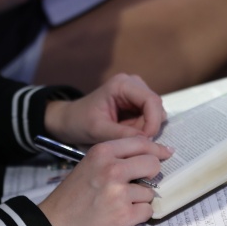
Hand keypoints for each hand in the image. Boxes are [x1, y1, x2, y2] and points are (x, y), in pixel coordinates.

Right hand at [39, 136, 171, 225]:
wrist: (55, 225)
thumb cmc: (71, 196)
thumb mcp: (89, 165)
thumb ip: (114, 159)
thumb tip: (147, 157)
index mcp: (102, 152)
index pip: (141, 142)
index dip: (156, 149)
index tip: (166, 153)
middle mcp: (112, 169)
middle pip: (152, 163)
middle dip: (150, 174)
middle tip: (140, 182)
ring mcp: (119, 193)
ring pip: (150, 191)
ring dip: (140, 199)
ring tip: (119, 203)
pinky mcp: (124, 215)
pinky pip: (147, 211)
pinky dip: (138, 214)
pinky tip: (122, 215)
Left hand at [46, 72, 165, 140]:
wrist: (70, 120)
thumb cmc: (80, 122)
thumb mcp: (99, 130)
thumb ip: (123, 135)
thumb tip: (148, 142)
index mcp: (122, 84)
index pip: (152, 100)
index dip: (153, 122)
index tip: (146, 141)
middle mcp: (133, 83)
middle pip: (156, 106)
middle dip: (148, 126)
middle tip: (132, 140)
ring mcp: (136, 91)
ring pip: (155, 113)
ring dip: (145, 128)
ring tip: (124, 134)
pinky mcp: (137, 102)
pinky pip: (150, 117)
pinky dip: (142, 128)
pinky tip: (126, 132)